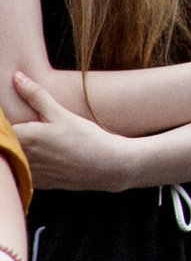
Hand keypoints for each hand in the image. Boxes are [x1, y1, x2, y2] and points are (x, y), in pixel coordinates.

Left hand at [10, 72, 135, 194]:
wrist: (110, 166)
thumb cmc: (86, 138)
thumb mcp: (60, 113)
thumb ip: (35, 96)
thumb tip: (17, 77)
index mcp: (24, 138)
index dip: (2, 122)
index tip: (8, 114)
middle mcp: (23, 158)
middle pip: (4, 145)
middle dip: (8, 135)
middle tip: (17, 125)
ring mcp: (31, 174)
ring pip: (12, 160)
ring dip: (15, 150)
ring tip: (35, 140)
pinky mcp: (40, 183)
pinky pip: (24, 173)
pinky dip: (25, 164)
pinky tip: (39, 156)